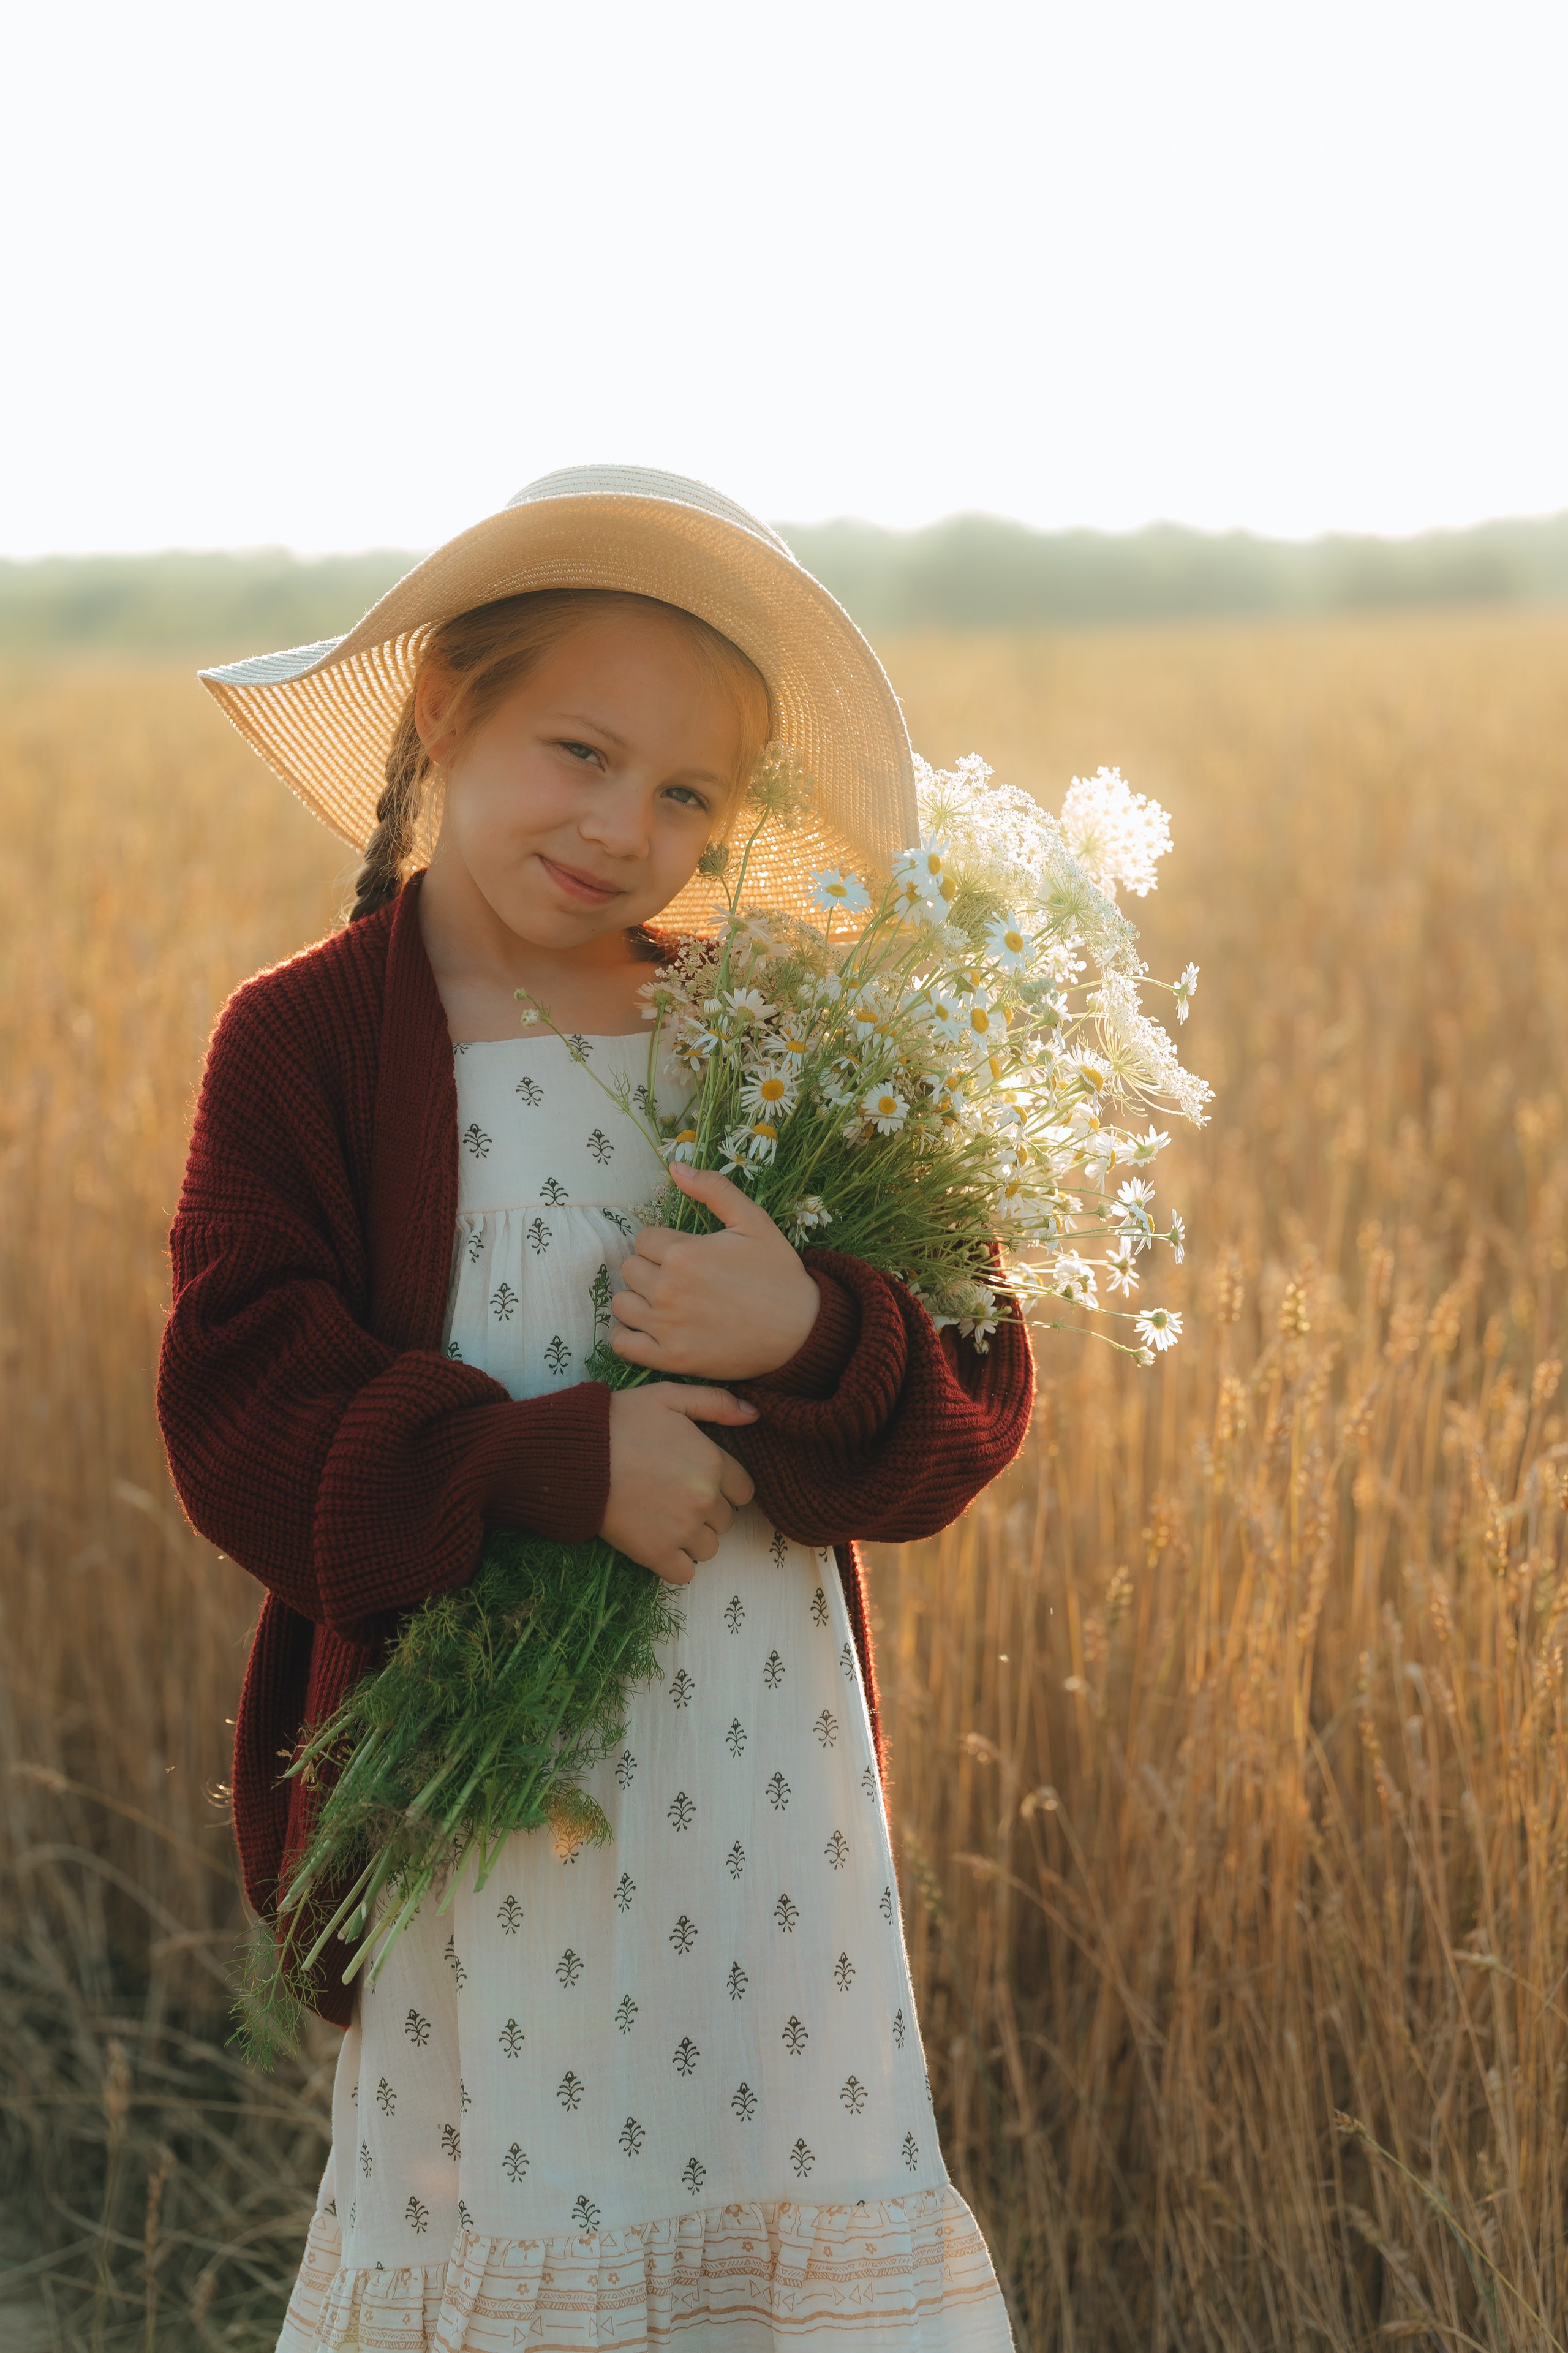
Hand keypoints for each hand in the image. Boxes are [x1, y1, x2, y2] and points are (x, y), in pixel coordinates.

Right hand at [601, 1384, 757, 1583]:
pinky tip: (658, 1545)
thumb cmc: (620, 1421)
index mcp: (712, 1462)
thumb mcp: (669, 1396)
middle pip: (726, 1520)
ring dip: (693, 1539)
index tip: (701, 1482)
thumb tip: (754, 1414)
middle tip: (675, 1498)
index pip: (744, 1491)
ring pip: (709, 1548)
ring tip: (665, 1520)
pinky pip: (684, 1573)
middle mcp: (704, 1499)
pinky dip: (676, 1564)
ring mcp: (682, 1530)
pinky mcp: (655, 1553)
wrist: (573, 1455)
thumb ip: (716, 1403)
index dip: (725, 1487)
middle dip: (707, 1512)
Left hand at [609, 1164, 821, 1379]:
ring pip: (621, 1304)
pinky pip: (622, 1344)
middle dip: (650, 1269)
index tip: (686, 1254)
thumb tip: (676, 1167)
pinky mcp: (670, 1358)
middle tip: (678, 1278)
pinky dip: (626, 1335)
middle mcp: (668, 1289)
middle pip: (630, 1269)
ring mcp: (667, 1326)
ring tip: (662, 1301)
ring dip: (637, 1300)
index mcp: (683, 1252)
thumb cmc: (778, 1273)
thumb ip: (714, 1189)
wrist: (801, 1330)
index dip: (663, 1244)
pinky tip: (646, 1328)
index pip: (643, 1239)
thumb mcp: (754, 1221)